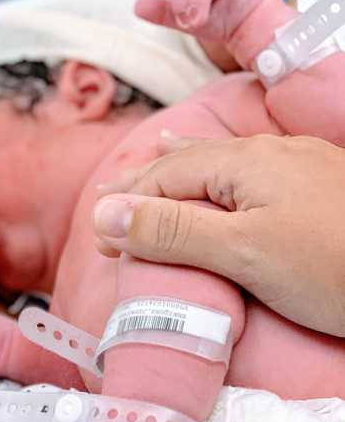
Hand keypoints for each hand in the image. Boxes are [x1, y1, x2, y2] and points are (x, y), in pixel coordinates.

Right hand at [91, 133, 344, 336]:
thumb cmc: (335, 266)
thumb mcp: (242, 253)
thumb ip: (172, 232)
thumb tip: (105, 215)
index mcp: (244, 163)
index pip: (163, 177)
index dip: (125, 208)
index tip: (100, 241)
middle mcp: (270, 155)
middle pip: (189, 162)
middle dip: (146, 185)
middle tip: (111, 214)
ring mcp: (299, 169)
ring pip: (222, 165)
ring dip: (180, 176)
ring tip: (154, 170)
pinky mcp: (320, 190)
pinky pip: (250, 176)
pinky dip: (217, 181)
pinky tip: (225, 180)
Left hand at [135, 0, 268, 45]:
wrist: (251, 26)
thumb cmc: (221, 20)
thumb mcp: (187, 21)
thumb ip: (163, 13)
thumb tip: (137, 5)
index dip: (173, 2)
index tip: (181, 23)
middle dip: (181, 2)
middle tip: (188, 23)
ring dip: (194, 1)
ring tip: (198, 21)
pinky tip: (210, 11)